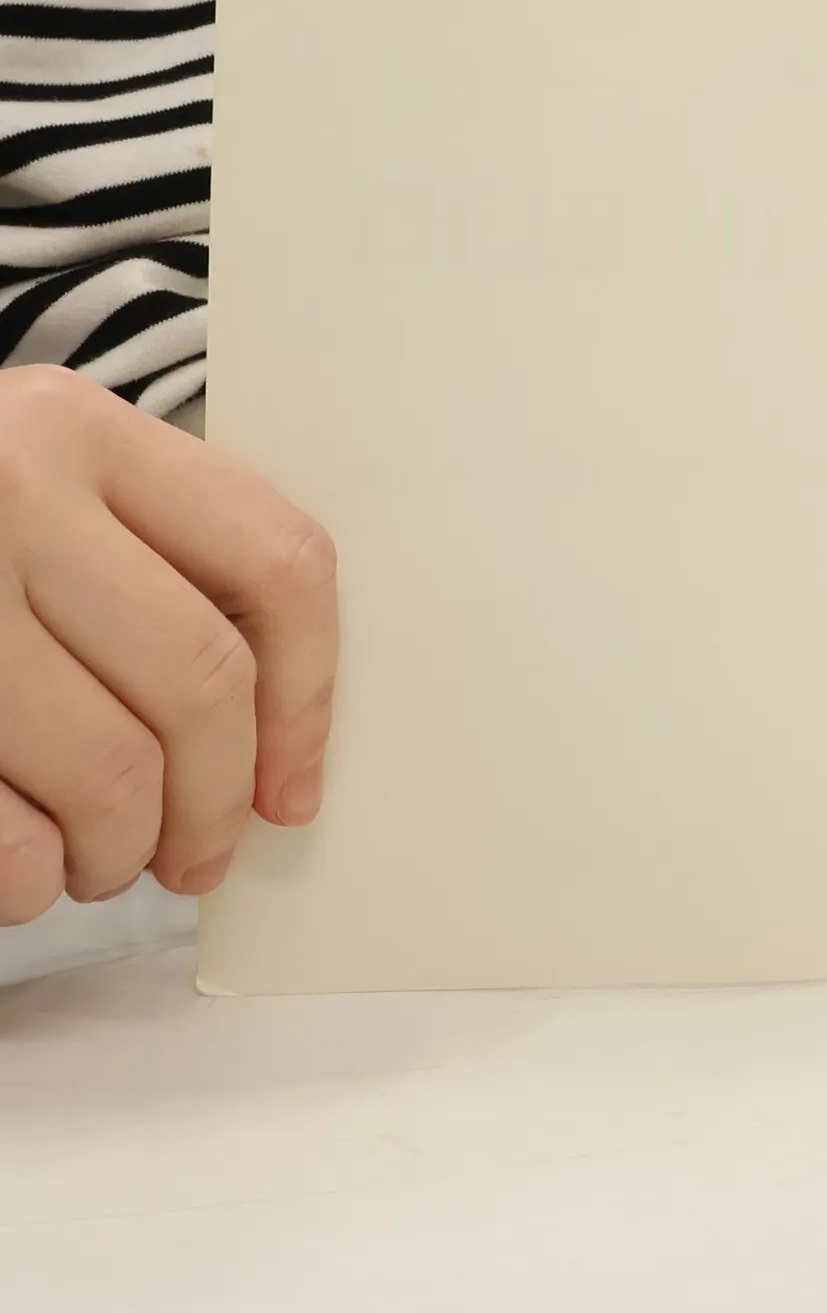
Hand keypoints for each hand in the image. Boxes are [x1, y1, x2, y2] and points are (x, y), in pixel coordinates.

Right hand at [0, 367, 336, 923]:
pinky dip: (30, 883)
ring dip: (122, 854)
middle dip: (218, 803)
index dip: (311, 696)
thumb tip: (276, 743)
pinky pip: (9, 839)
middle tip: (199, 853)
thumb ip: (149, 563)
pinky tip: (24, 868)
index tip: (296, 787)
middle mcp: (7, 491)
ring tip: (102, 860)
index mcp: (78, 429)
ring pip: (112, 774)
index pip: (277, 562)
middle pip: (201, 685)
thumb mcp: (37, 485)